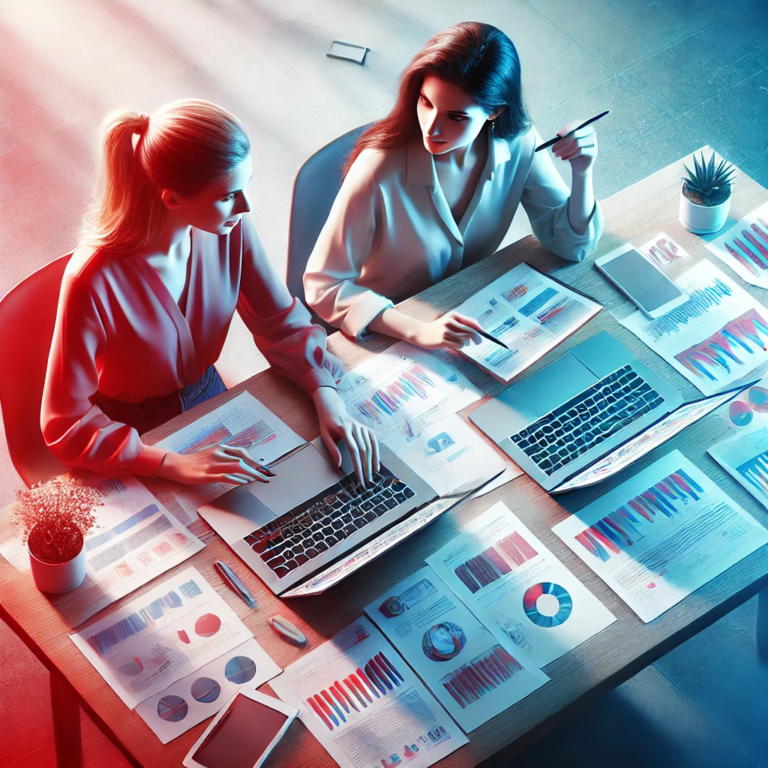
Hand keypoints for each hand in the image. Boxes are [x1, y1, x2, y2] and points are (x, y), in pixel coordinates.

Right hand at [157, 444, 273, 485]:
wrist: (176, 464)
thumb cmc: (195, 461)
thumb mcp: (212, 454)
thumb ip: (226, 456)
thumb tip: (242, 462)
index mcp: (221, 448)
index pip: (243, 452)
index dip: (256, 460)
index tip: (265, 468)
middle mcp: (219, 453)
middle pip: (243, 459)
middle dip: (257, 468)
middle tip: (268, 475)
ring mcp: (213, 464)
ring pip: (237, 467)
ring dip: (251, 473)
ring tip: (260, 480)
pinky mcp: (207, 474)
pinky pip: (225, 476)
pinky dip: (237, 479)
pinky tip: (244, 483)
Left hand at [313, 386, 379, 485]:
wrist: (333, 408)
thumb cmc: (327, 423)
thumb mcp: (325, 435)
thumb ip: (332, 449)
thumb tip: (339, 465)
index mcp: (344, 429)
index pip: (354, 451)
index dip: (358, 465)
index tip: (359, 478)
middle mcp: (355, 427)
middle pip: (363, 450)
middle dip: (366, 467)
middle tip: (366, 480)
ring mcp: (362, 427)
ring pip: (370, 446)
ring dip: (372, 462)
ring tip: (373, 475)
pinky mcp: (366, 428)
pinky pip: (374, 442)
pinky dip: (376, 453)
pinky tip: (376, 463)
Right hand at [410, 312, 483, 350]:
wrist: (420, 332)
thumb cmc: (436, 329)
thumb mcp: (447, 322)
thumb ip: (460, 324)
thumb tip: (476, 331)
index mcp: (453, 316)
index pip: (471, 322)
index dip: (479, 328)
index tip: (484, 334)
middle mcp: (450, 322)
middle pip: (470, 331)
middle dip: (477, 338)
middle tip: (479, 342)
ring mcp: (446, 331)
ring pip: (464, 339)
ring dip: (465, 343)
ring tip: (460, 343)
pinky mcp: (443, 340)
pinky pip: (458, 345)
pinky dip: (459, 346)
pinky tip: (454, 345)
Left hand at [553, 120, 597, 175]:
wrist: (579, 166)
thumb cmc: (572, 152)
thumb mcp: (566, 143)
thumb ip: (563, 136)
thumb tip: (559, 134)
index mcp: (585, 127)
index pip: (574, 126)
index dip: (563, 133)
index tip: (554, 141)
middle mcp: (591, 132)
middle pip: (575, 134)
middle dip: (562, 143)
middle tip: (554, 151)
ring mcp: (594, 142)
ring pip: (577, 143)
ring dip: (565, 150)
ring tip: (558, 156)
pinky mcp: (594, 151)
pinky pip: (581, 151)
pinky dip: (571, 155)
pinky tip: (565, 159)